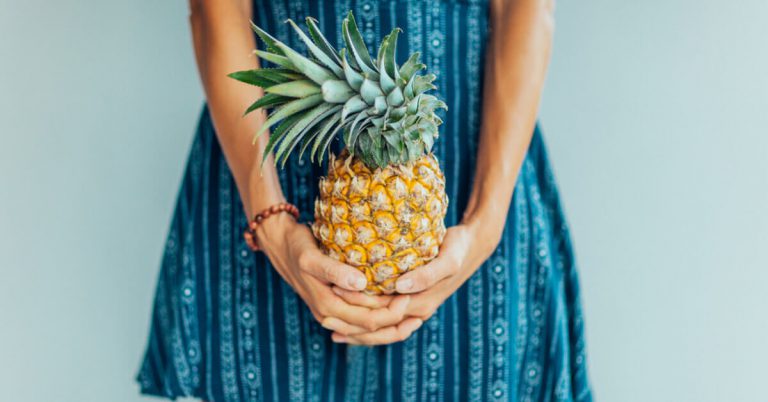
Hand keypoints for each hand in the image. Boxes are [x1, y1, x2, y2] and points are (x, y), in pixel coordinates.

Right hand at [255, 213, 411, 332]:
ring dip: (391, 325)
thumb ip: (335, 271)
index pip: (370, 320)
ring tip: (415, 313)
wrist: (280, 245)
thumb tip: (361, 284)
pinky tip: (397, 311)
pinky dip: (380, 319)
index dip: (393, 312)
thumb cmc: (298, 247)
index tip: (411, 295)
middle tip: (420, 304)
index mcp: (328, 306)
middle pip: (372, 329)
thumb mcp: (312, 256)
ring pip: (368, 329)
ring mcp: (331, 314)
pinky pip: (361, 321)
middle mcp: (330, 316)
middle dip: (397, 321)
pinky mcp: (334, 306)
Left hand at [328, 223, 500, 344]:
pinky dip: (364, 317)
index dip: (358, 309)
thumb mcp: (448, 260)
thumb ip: (426, 275)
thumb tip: (399, 287)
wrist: (472, 245)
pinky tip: (346, 311)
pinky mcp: (409, 298)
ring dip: (354, 325)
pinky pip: (384, 314)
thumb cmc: (458, 248)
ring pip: (379, 325)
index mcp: (421, 304)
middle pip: (377, 326)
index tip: (335, 293)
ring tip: (328, 321)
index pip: (383, 317)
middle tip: (323, 311)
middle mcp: (415, 310)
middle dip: (350, 323)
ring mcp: (412, 307)